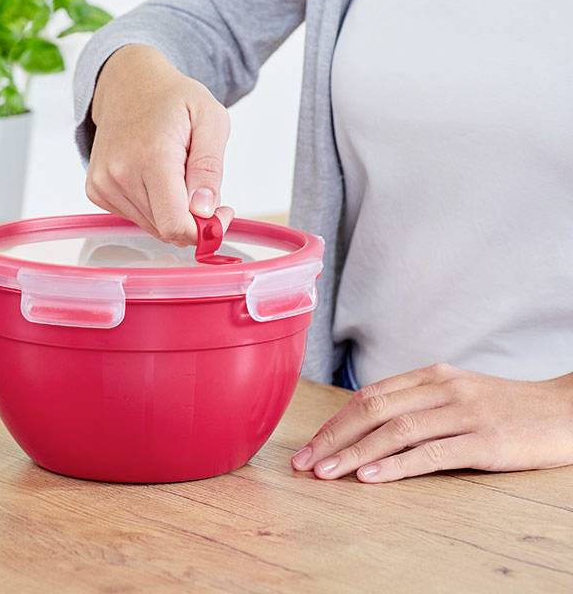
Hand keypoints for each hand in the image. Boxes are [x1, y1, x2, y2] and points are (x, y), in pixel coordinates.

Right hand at [88, 44, 232, 245]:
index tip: (220, 213)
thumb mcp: (211, 119)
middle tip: (204, 190)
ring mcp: (104, 183)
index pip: (175, 225)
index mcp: (152, 157)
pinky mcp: (96, 190)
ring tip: (177, 175)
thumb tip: (204, 210)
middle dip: (192, 219)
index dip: (204, 230)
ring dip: (171, 211)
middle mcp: (120, 174)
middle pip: (165, 230)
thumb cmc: (173, 98)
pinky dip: (152, 206)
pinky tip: (154, 176)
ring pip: (151, 227)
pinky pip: (134, 217)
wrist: (128, 83)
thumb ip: (210, 168)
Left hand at [292, 363, 572, 482]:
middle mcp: (442, 388)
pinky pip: (432, 453)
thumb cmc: (506, 406)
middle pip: (374, 410)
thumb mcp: (457, 394)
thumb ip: (418, 402)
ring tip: (326, 474)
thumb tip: (368, 423)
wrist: (566, 411)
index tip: (310, 446)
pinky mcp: (485, 442)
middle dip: (334, 438)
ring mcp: (464, 413)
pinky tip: (371, 476)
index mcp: (431, 375)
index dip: (335, 422)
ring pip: (396, 430)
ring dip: (354, 453)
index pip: (370, 395)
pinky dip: (396, 464)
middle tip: (305, 464)